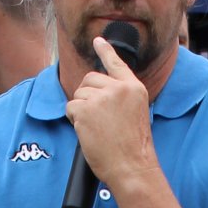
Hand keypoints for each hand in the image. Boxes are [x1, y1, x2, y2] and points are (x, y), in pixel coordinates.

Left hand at [66, 36, 155, 192]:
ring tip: (97, 128)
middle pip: (89, 79)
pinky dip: (74, 120)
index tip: (98, 40)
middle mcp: (118, 88)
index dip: (105, 50)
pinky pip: (70, 107)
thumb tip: (96, 90)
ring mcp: (101, 98)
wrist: (132, 166)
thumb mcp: (136, 113)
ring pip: (78, 94)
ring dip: (81, 110)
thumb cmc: (134, 148)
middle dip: (87, 96)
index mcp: (134, 88)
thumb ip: (121, 97)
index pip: (116, 64)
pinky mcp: (85, 110)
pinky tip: (88, 131)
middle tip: (98, 119)